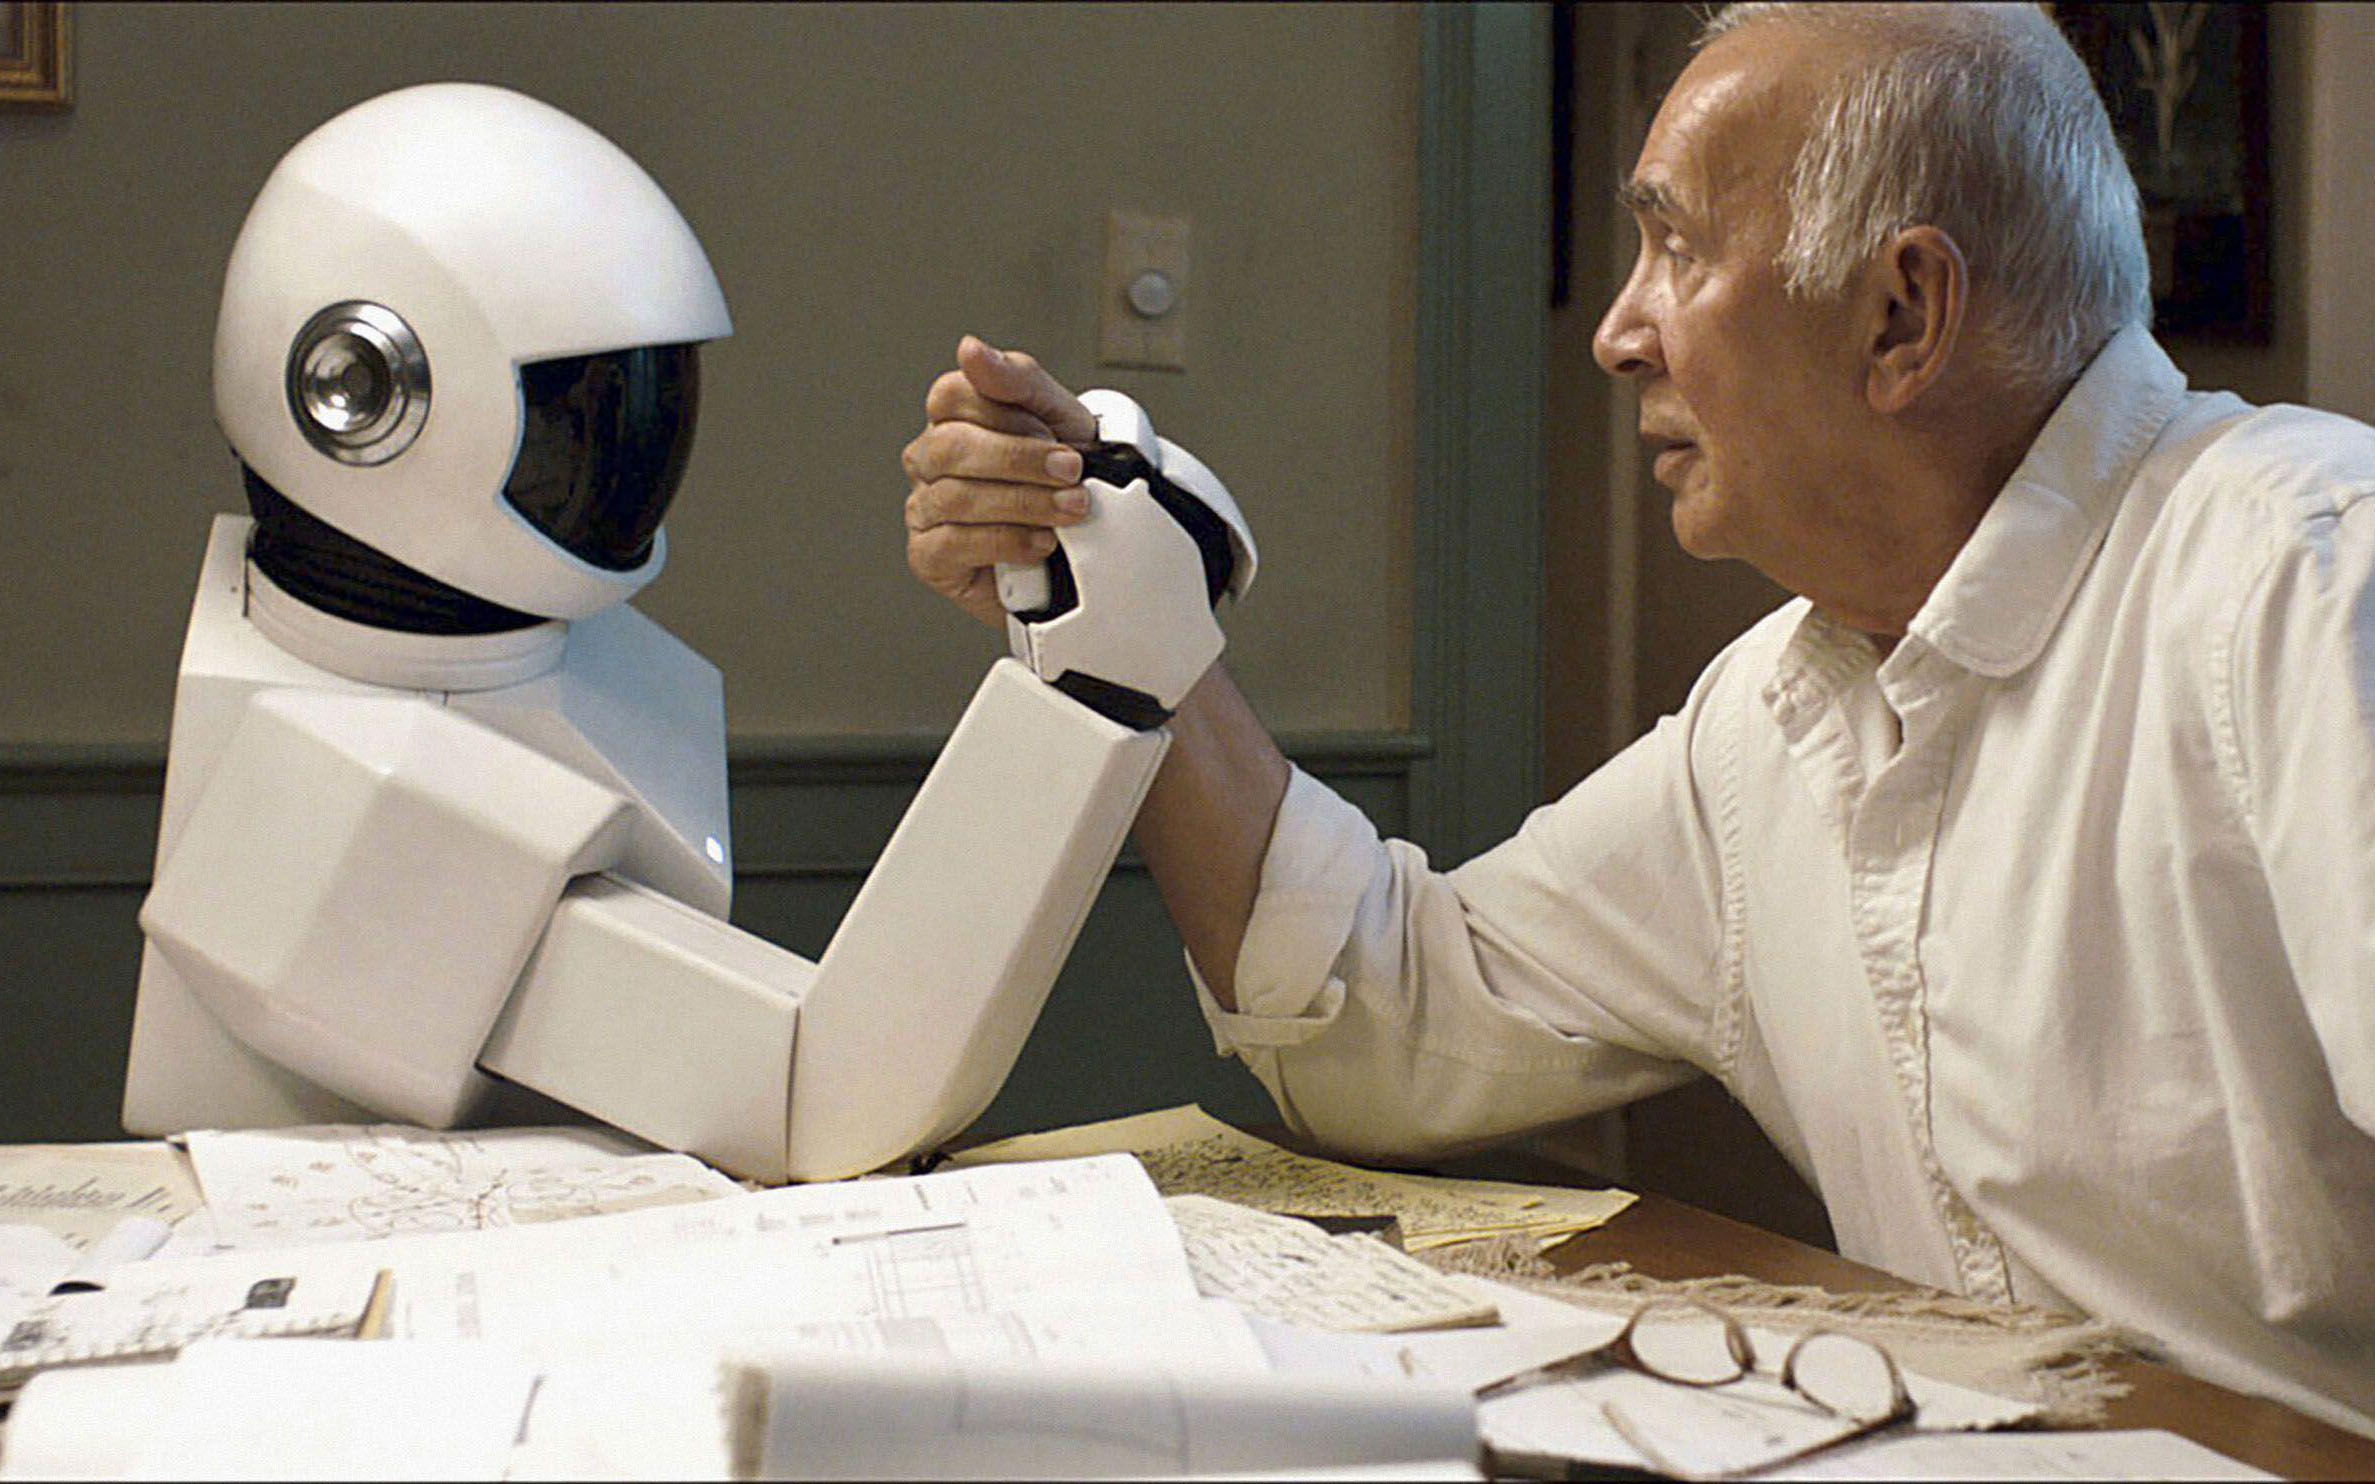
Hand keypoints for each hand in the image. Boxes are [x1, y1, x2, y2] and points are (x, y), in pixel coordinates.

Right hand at [903, 336, 1100, 627]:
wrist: (1086, 541)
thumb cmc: (1064, 474)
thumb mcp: (1058, 416)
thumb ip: (1018, 378)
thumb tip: (969, 348)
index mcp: (952, 416)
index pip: (952, 395)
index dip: (1006, 413)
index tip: (1051, 428)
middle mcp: (930, 459)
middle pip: (952, 446)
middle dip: (1021, 459)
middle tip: (1070, 471)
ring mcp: (924, 507)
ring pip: (956, 497)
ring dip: (1025, 503)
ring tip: (1069, 509)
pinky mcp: (929, 556)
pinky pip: (952, 544)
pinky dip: (1006, 541)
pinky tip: (1040, 542)